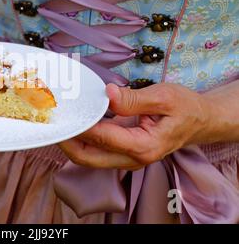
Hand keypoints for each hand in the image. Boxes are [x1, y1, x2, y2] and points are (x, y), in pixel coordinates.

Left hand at [59, 83, 218, 169]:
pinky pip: (97, 150)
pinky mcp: (123, 152)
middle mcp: (132, 158)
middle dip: (66, 142)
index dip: (79, 126)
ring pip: (89, 157)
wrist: (200, 121)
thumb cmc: (186, 108)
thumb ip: (134, 99)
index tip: (62, 113)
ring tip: (58, 121)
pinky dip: (82, 139)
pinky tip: (75, 122)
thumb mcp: (164, 97)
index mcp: (143, 146)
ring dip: (72, 141)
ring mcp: (127, 158)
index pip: (101, 138)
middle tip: (51, 122)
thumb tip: (108, 94)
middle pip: (87, 157)